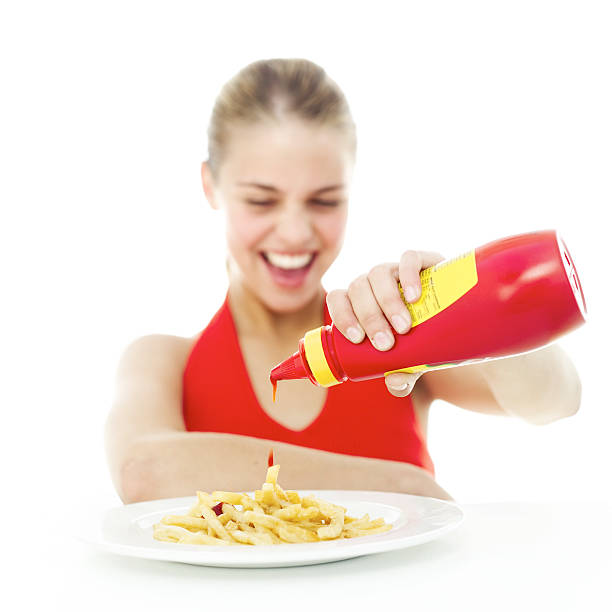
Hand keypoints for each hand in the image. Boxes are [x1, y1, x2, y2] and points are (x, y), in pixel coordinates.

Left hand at [326, 250, 444, 396]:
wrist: (459, 323)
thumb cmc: (423, 343)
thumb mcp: (411, 362)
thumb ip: (401, 375)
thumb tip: (394, 382)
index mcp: (360, 302)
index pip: (338, 299)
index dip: (341, 316)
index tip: (357, 339)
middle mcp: (374, 283)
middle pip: (357, 288)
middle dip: (368, 317)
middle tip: (385, 343)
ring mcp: (396, 270)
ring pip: (378, 273)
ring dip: (387, 301)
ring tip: (404, 327)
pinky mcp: (424, 261)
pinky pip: (409, 258)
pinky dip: (408, 275)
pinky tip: (414, 296)